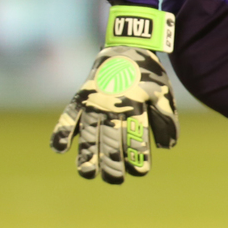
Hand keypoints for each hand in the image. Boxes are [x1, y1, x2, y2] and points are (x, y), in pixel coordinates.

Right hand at [50, 45, 178, 182]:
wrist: (127, 47)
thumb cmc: (148, 76)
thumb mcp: (162, 94)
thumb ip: (165, 119)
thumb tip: (168, 148)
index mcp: (136, 103)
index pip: (137, 134)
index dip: (139, 154)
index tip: (141, 172)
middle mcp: (113, 104)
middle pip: (111, 138)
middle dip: (113, 162)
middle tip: (116, 180)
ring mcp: (94, 100)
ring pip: (89, 132)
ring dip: (87, 154)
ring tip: (88, 174)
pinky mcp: (81, 97)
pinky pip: (69, 116)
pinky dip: (62, 131)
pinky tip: (59, 149)